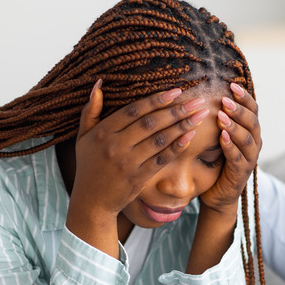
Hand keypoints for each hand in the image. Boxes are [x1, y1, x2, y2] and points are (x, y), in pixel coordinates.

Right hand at [66, 80, 208, 255]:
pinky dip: (177, 146)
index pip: (134, 111)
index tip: (176, 91)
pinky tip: (191, 135)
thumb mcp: (83, 137)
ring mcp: (128, 163)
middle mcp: (115, 146)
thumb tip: (99, 83)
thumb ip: (90, 110)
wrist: (91, 202)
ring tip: (200, 115)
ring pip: (160, 139)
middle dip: (177, 110)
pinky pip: (162, 158)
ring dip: (183, 125)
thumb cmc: (89, 165)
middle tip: (197, 101)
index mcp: (102, 132)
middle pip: (151, 123)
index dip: (156, 100)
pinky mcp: (139, 178)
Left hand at [200, 82, 260, 213]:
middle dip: (239, 110)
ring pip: (247, 139)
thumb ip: (220, 118)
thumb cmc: (216, 160)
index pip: (253, 110)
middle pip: (253, 122)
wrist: (217, 193)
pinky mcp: (240, 173)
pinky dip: (231, 147)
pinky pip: (238, 158)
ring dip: (235, 126)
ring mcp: (249, 159)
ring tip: (222, 116)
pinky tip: (222, 137)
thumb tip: (207, 91)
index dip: (245, 97)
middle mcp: (254, 143)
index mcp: (250, 131)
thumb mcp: (219, 136)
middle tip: (225, 100)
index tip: (232, 85)